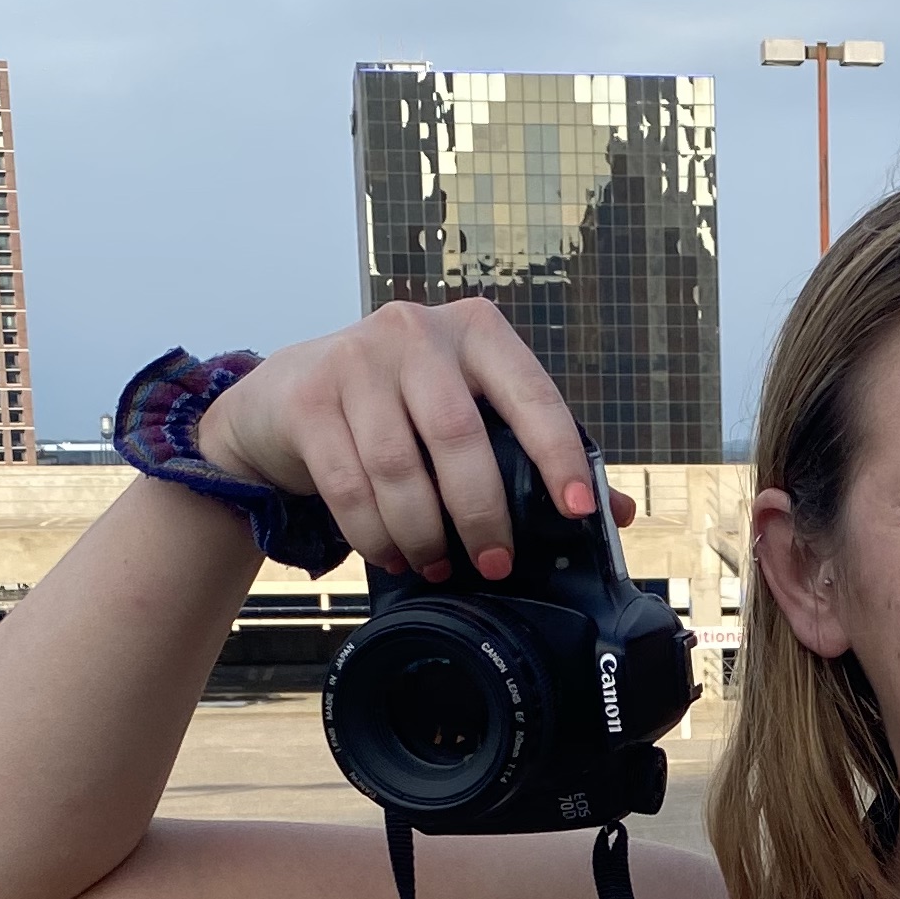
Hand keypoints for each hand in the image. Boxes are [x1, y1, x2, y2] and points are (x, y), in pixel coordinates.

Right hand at [190, 301, 635, 582]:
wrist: (283, 400)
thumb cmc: (397, 409)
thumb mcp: (467, 410)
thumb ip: (532, 451)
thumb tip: (617, 511)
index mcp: (475, 332)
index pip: (531, 393)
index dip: (559, 454)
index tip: (577, 510)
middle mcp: (415, 333)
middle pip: (460, 438)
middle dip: (483, 515)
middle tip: (496, 565)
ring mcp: (355, 360)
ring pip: (399, 470)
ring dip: (424, 533)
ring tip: (438, 566)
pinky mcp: (308, 399)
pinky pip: (348, 486)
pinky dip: (375, 534)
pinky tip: (392, 555)